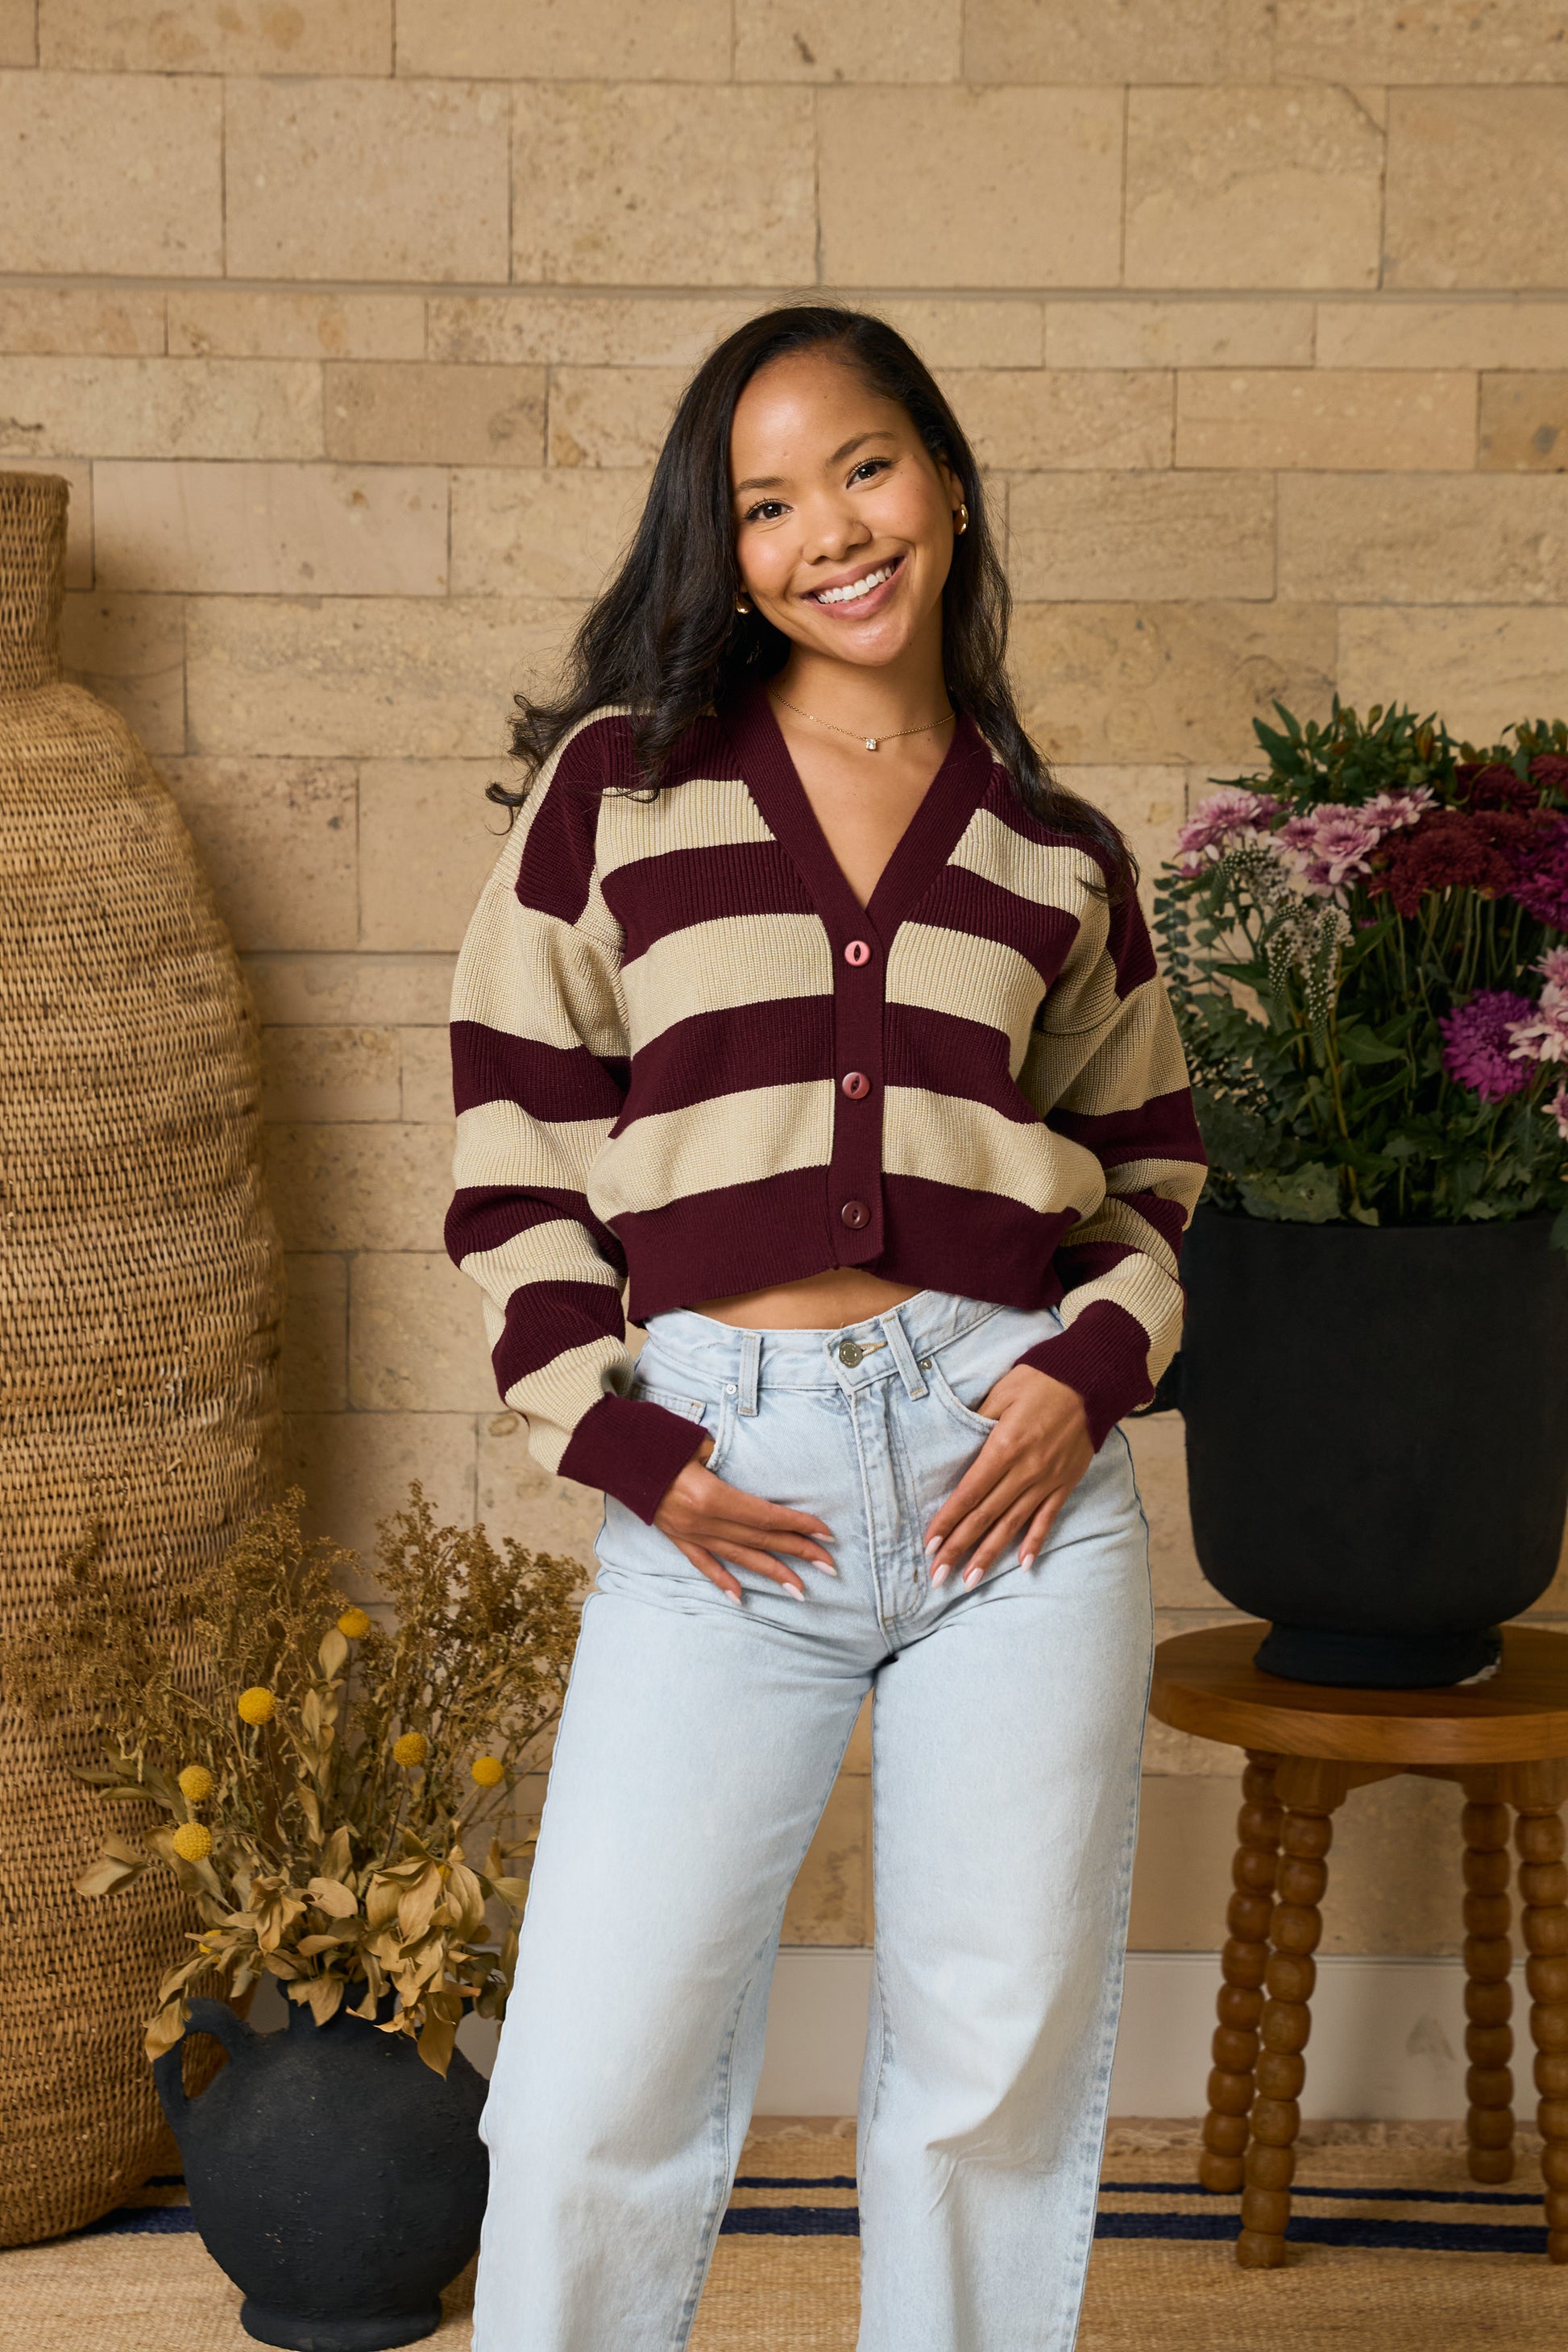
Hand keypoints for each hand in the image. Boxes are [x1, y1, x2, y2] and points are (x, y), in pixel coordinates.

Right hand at [652, 1439, 837, 1604]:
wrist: (615, 1454)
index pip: (766, 1516)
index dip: (798, 1525)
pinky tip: (741, 1598)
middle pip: (760, 1539)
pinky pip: (703, 1563)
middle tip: (829, 1568)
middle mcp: (703, 1521)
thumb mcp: (697, 1443)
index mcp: (711, 1496)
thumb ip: (724, 1459)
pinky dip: (723, 1581)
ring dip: (772, 1573)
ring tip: (800, 1590)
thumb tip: (743, 1470)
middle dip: (798, 1553)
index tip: (826, 1535)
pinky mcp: (676, 1537)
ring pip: (738, 1557)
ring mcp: (689, 1533)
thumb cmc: (659, 1441)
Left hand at [923, 1365, 1092, 1590]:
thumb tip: (957, 1447)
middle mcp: (1025, 1471)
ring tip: (970, 1580)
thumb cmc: (1040, 1380)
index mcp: (1004, 1448)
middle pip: (985, 1517)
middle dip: (959, 1548)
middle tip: (938, 1576)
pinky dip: (1035, 1542)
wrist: (1091, 1379)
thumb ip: (976, 1421)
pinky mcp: (1065, 1483)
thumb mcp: (1000, 1393)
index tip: (929, 1545)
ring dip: (989, 1554)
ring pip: (1012, 1524)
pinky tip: (1023, 1564)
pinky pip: (1048, 1518)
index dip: (947, 1522)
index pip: (968, 1494)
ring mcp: (1047, 1480)